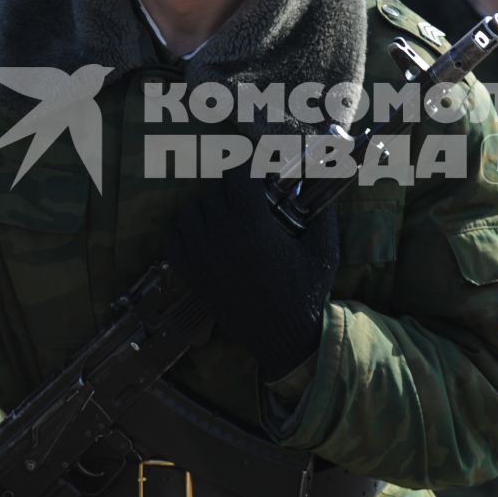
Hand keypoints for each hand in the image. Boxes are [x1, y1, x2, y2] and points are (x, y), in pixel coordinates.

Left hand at [164, 165, 339, 378]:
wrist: (285, 337)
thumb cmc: (306, 292)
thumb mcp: (324, 250)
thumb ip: (321, 211)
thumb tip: (321, 180)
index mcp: (252, 226)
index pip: (236, 173)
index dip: (245, 160)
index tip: (255, 159)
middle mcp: (220, 236)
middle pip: (213, 189)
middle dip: (233, 185)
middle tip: (250, 192)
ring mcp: (201, 257)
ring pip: (190, 210)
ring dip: (207, 204)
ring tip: (227, 212)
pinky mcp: (192, 275)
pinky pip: (173, 238)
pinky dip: (184, 228)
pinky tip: (204, 231)